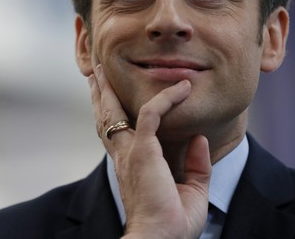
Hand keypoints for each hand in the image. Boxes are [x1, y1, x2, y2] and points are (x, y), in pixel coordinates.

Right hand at [89, 65, 210, 238]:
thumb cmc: (172, 226)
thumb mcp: (191, 190)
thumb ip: (195, 164)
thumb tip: (199, 138)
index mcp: (130, 165)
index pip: (115, 133)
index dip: (111, 113)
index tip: (108, 98)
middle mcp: (124, 155)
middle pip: (106, 117)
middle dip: (99, 94)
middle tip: (95, 75)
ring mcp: (131, 151)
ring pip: (115, 110)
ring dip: (109, 88)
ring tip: (102, 71)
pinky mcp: (144, 150)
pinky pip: (153, 113)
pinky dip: (167, 98)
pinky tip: (181, 88)